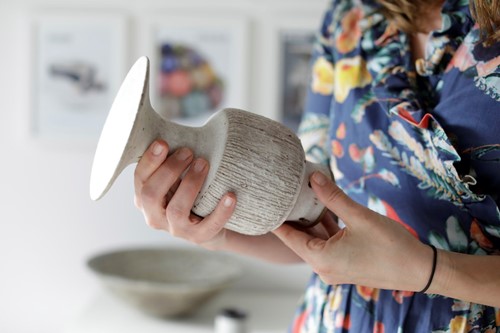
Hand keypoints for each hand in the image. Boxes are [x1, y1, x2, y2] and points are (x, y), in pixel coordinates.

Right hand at [134, 140, 236, 249]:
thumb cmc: (190, 193)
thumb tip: (176, 130)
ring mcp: (176, 230)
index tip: (163, 142)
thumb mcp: (176, 177)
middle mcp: (155, 216)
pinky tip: (230, 196)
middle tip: (188, 152)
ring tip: (204, 164)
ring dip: (190, 184)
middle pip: (151, 195)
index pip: (140, 179)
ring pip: (176, 210)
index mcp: (145, 199)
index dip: (149, 161)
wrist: (211, 225)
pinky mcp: (199, 237)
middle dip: (169, 170)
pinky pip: (210, 225)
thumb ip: (172, 159)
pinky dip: (221, 211)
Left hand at [273, 171, 433, 291]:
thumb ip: (333, 196)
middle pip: (300, 238)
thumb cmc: (391, 246)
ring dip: (312, 220)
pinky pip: (327, 245)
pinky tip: (324, 209)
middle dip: (295, 215)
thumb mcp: (359, 216)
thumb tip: (313, 177)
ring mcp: (334, 269)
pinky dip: (325, 229)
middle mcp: (323, 268)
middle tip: (285, 191)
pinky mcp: (344, 266)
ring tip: (303, 196)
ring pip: (314, 240)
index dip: (277, 217)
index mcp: (321, 259)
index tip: (268, 200)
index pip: (288, 236)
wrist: (421, 270)